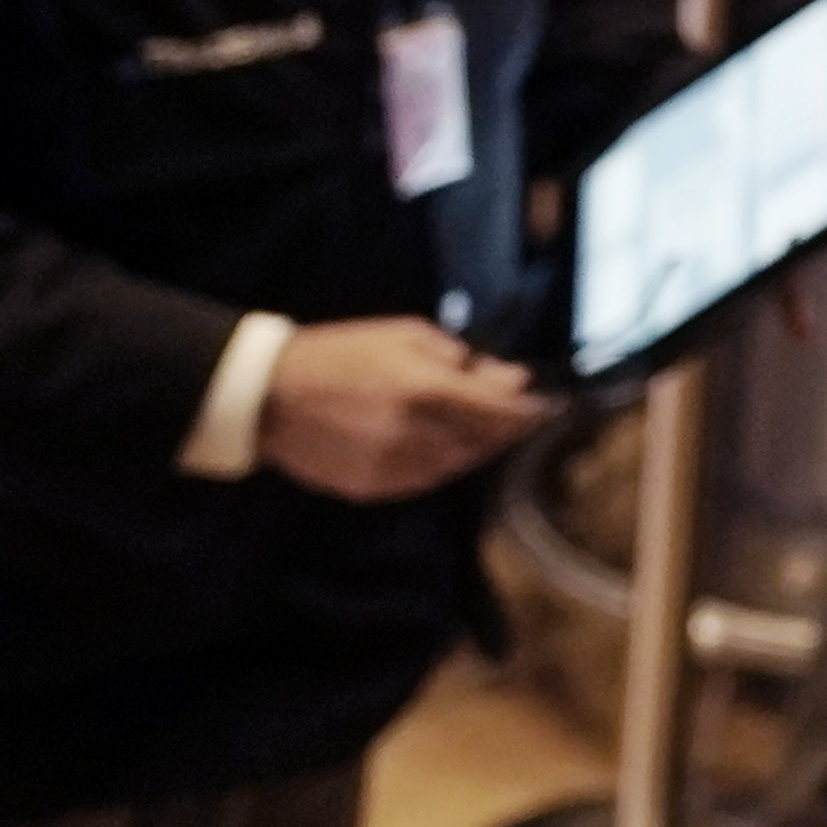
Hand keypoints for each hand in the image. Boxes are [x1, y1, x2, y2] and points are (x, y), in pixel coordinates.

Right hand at [258, 317, 543, 503]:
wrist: (271, 395)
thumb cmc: (342, 353)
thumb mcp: (407, 336)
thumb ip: (463, 360)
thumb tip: (514, 377)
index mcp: (423, 390)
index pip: (500, 410)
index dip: (533, 410)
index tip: (555, 404)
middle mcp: (412, 435)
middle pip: (484, 443)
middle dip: (508, 429)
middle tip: (522, 414)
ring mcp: (391, 468)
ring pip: (458, 466)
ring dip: (477, 447)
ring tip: (479, 426)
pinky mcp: (373, 490)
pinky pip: (425, 481)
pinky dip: (443, 464)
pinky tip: (441, 443)